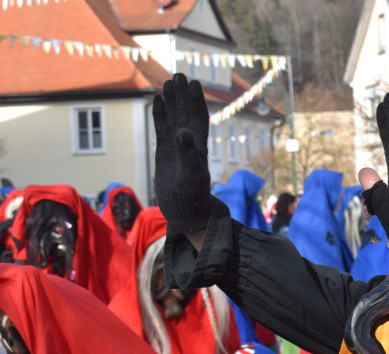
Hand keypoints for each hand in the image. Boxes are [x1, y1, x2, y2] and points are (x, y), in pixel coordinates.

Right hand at [152, 74, 211, 236]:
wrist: (183, 211)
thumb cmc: (191, 197)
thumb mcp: (190, 175)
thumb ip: (188, 154)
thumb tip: (182, 132)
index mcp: (199, 147)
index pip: (199, 118)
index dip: (197, 101)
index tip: (194, 83)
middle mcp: (189, 144)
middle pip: (186, 113)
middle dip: (183, 95)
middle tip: (179, 74)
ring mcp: (176, 147)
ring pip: (173, 118)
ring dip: (172, 101)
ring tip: (168, 81)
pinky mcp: (164, 152)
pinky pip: (162, 128)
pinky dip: (160, 114)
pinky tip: (157, 100)